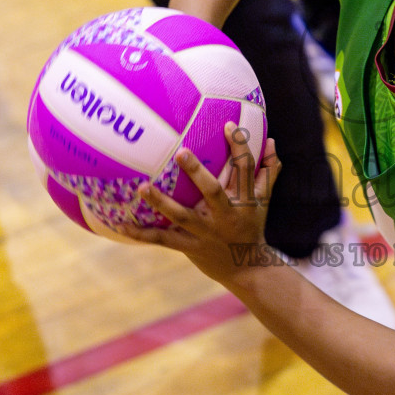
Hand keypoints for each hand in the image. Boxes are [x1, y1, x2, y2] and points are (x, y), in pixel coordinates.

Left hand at [113, 123, 281, 285]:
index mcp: (244, 199)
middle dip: (197, 173)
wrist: (247, 269)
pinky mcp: (190, 247)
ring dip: (161, 203)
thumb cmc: (252, 226)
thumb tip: (272, 140)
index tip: (229, 125)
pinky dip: (142, 233)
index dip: (239, 146)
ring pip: (182, 216)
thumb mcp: (264, 200)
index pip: (245, 168)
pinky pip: (163, 239)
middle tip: (181, 152)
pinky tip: (122, 225)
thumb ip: (268, 170)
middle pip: (213, 191)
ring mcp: (206, 232)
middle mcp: (225, 215)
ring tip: (142, 187)